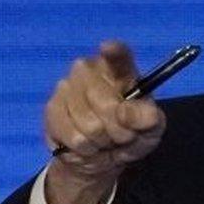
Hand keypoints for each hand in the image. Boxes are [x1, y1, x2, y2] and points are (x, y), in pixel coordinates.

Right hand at [42, 40, 165, 203]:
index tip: (108, 48)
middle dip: (120, 130)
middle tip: (124, 136)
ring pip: (90, 125)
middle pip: (107, 105)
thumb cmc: (132, 133)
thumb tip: (126, 113)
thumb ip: (147, 118)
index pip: (119, 56)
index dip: (114, 51)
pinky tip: (88, 145)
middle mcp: (90, 70)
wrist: (103, 155)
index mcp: (121, 70)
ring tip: (105, 140)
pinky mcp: (51, 109)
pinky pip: (73, 136)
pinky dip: (86, 149)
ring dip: (103, 142)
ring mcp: (67, 87)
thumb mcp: (152, 128)